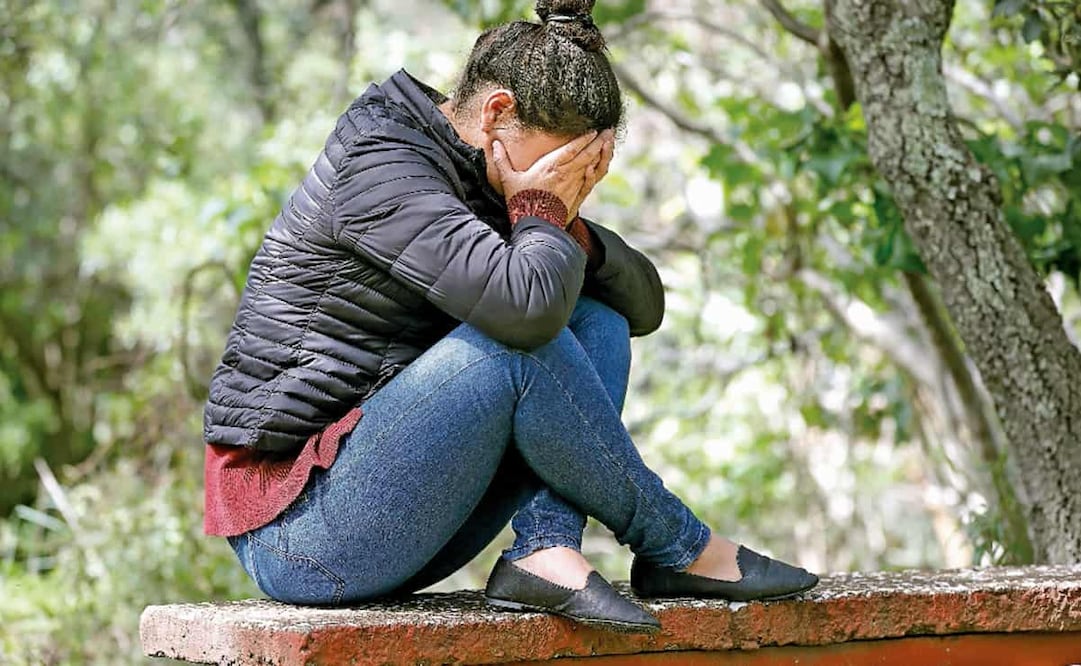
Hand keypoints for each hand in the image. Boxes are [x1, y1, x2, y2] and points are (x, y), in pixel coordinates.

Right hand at [492, 130, 612, 224]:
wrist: (535, 226)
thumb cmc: (521, 201)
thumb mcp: (508, 180)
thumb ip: (502, 160)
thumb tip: (493, 144)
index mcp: (551, 166)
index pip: (572, 147)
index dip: (584, 137)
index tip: (592, 128)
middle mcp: (566, 173)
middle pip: (587, 153)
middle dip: (599, 141)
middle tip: (608, 131)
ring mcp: (574, 185)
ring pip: (592, 165)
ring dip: (602, 153)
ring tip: (609, 143)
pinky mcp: (577, 196)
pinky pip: (591, 181)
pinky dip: (597, 171)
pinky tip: (600, 164)